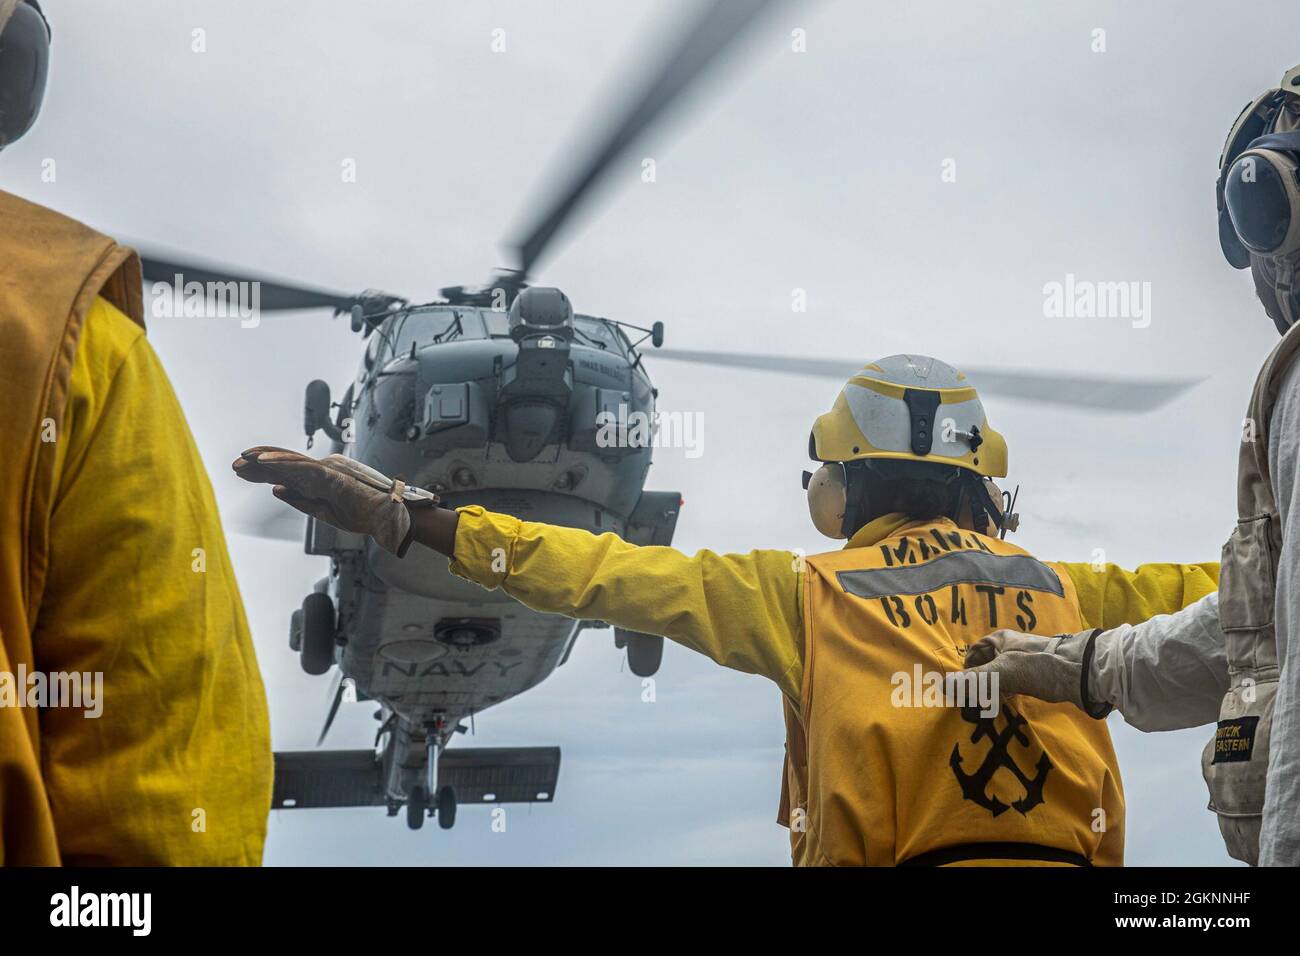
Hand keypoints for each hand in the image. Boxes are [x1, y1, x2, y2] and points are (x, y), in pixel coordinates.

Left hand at [232, 446, 437, 555]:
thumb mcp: (323, 511)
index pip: (286, 473)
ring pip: (291, 461)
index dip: (262, 471)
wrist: (387, 519)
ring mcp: (327, 471)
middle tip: (234, 465)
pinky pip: (303, 467)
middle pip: (285, 464)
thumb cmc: (361, 514)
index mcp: (319, 480)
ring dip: (266, 460)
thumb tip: (276, 489)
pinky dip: (283, 462)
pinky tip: (264, 462)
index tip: (241, 471)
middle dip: (258, 464)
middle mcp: (321, 471)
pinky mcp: (332, 475)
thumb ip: (301, 500)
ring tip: (244, 459)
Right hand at [964, 628, 1112, 717]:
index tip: (965, 689)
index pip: (974, 652)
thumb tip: (943, 686)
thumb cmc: (1039, 667)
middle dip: (980, 681)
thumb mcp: (1002, 673)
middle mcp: (1011, 647)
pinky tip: (1010, 702)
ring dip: (994, 689)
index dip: (967, 670)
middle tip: (976, 700)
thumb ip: (974, 681)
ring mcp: (1026, 660)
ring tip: (991, 704)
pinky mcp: (1038, 674)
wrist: (1081, 672)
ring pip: (1001, 674)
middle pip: (987, 663)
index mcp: (1000, 640)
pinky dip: (1008, 691)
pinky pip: (1015, 682)